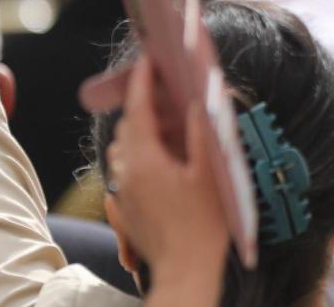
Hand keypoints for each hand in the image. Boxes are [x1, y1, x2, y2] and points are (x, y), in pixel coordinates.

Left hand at [108, 61, 228, 292]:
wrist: (185, 272)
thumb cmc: (203, 227)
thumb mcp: (210, 174)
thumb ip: (202, 134)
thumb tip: (198, 102)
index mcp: (146, 161)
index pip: (138, 110)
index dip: (142, 82)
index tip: (147, 61)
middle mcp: (128, 173)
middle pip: (127, 127)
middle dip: (143, 106)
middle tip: (164, 92)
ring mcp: (124, 191)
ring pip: (123, 149)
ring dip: (140, 132)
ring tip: (167, 127)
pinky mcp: (126, 206)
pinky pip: (126, 168)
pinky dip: (139, 154)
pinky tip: (163, 160)